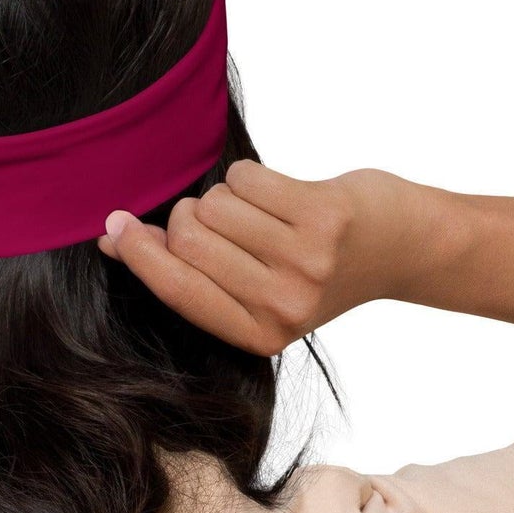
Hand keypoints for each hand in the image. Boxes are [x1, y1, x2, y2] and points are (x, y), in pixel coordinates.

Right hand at [97, 161, 432, 354]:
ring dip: (225, 196)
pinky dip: (251, 177)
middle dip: (191, 216)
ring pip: (214, 203)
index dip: (139, 254)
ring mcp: (305, 262)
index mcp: (258, 335)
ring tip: (260, 212)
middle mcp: (282, 305)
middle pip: (188, 238)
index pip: (177, 290)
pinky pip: (246, 178)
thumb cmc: (317, 268)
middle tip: (222, 220)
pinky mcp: (323, 216)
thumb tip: (111, 239)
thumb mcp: (255, 290)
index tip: (114, 226)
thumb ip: (187, 271)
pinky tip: (280, 195)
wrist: (401, 248)